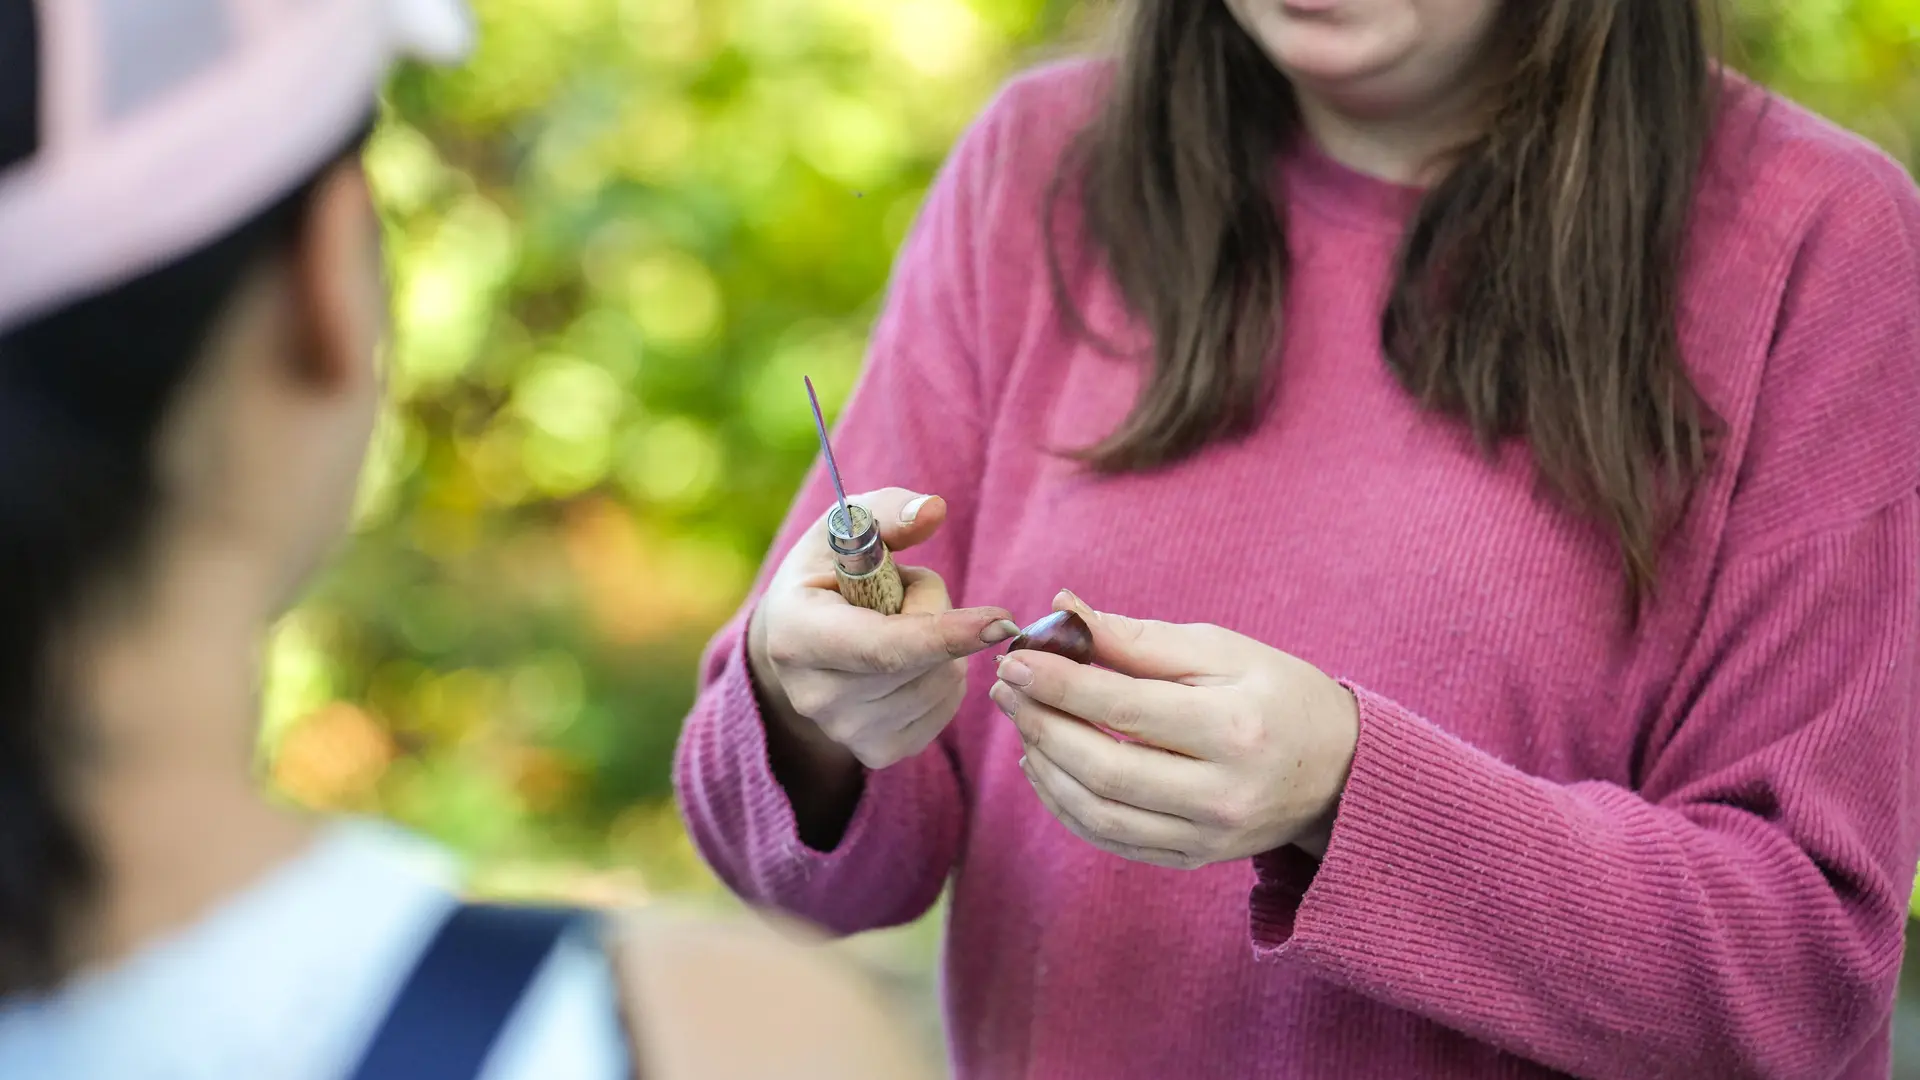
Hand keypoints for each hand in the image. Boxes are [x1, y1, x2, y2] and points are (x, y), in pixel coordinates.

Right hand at [749, 486, 1019, 769]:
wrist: (796, 642)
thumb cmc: (827, 572)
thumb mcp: (844, 528)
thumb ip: (887, 511)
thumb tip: (933, 510)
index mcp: (795, 637)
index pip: (884, 647)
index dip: (946, 632)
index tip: (1002, 618)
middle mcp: (814, 697)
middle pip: (923, 663)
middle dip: (938, 615)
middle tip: (904, 593)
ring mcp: (845, 733)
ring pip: (942, 685)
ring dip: (942, 645)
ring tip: (898, 624)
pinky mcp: (878, 752)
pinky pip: (946, 709)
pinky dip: (943, 676)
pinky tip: (909, 661)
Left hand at [989, 591, 1360, 869]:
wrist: (1339, 770)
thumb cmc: (1278, 693)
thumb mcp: (1221, 650)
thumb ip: (1138, 637)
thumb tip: (1062, 608)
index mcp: (1234, 728)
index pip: (1126, 709)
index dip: (1061, 684)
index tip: (1017, 659)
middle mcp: (1221, 792)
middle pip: (1104, 767)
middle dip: (1042, 724)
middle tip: (1008, 689)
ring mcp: (1207, 835)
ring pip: (1098, 812)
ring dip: (1045, 766)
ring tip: (1022, 724)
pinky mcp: (1194, 858)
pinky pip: (1111, 840)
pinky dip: (1066, 805)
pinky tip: (1045, 766)